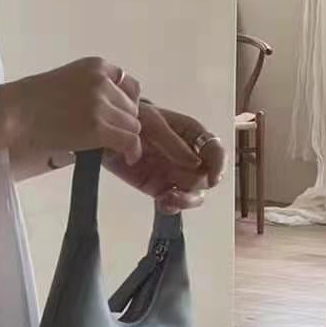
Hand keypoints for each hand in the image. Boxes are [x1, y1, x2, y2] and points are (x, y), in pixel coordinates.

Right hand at [9, 58, 143, 165]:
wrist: (13, 113)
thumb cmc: (27, 102)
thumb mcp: (64, 81)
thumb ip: (88, 89)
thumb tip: (106, 113)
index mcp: (95, 66)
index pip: (128, 84)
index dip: (125, 104)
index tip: (117, 118)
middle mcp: (102, 81)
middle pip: (132, 107)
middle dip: (123, 123)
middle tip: (110, 138)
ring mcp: (101, 104)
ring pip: (133, 125)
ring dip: (124, 137)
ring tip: (110, 148)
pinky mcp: (98, 128)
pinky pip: (129, 140)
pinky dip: (132, 151)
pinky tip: (128, 158)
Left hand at [102, 104, 225, 213]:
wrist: (106, 133)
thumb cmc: (131, 118)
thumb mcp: (152, 123)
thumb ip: (172, 142)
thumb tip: (195, 162)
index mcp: (192, 135)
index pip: (216, 150)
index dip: (219, 165)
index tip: (212, 177)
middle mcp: (188, 156)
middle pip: (207, 178)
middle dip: (195, 183)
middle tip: (174, 179)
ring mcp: (175, 174)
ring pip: (194, 194)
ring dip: (186, 200)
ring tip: (167, 197)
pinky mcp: (159, 187)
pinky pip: (173, 204)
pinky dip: (171, 207)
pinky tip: (161, 203)